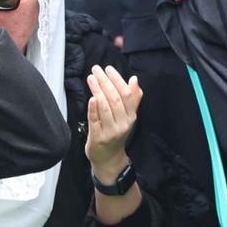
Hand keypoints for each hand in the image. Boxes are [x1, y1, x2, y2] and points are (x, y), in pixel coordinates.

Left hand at [85, 65, 141, 183]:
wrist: (109, 158)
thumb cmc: (116, 133)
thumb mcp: (128, 117)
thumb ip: (132, 99)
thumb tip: (134, 80)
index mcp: (131, 117)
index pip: (126, 95)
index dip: (118, 80)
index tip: (109, 68)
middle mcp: (123, 124)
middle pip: (115, 99)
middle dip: (105, 81)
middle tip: (96, 69)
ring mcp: (110, 131)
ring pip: (105, 107)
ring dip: (98, 90)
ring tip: (91, 78)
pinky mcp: (98, 137)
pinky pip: (95, 120)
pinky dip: (93, 108)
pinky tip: (91, 97)